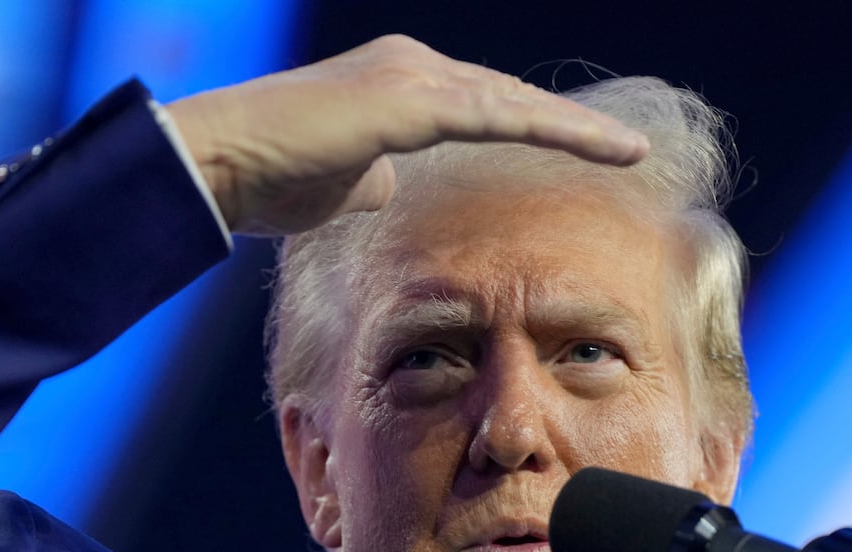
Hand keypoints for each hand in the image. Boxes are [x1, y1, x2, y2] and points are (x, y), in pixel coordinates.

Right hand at [165, 35, 648, 236]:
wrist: (219, 161)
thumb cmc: (267, 177)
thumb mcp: (339, 182)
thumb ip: (376, 177)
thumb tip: (392, 188)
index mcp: (395, 80)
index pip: (478, 105)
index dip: (528, 126)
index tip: (575, 151)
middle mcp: (411, 64)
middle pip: (506, 97)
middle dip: (564, 125)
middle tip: (625, 149)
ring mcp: (412, 75)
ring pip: (512, 104)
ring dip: (576, 130)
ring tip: (632, 152)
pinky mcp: (412, 100)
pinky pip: (501, 118)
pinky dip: (556, 133)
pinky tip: (603, 150)